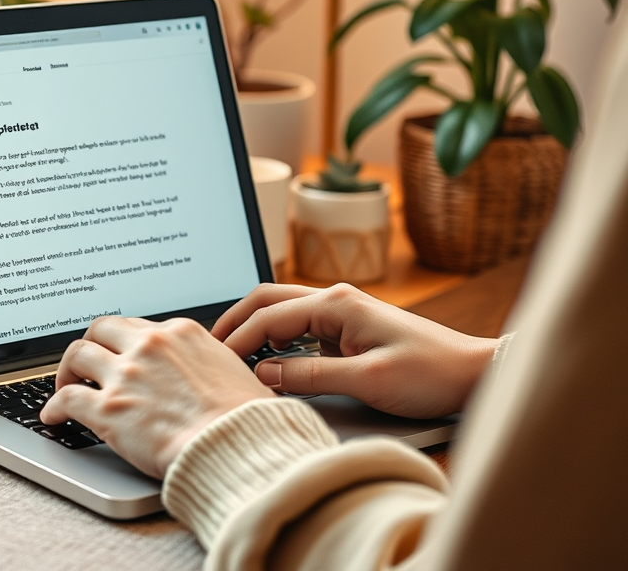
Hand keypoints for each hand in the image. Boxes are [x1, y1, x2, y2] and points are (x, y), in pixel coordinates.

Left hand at [40, 316, 274, 478]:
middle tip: (87, 363)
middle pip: (102, 328)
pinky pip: (66, 398)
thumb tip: (206, 372)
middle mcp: (149, 346)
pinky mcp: (108, 409)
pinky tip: (54, 417)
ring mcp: (126, 375)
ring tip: (65, 385)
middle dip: (92, 344)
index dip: (125, 341)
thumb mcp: (233, 369)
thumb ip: (208, 362)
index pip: (139, 326)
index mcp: (181, 333)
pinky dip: (54, 407)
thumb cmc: (246, 418)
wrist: (237, 445)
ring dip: (67, 370)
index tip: (120, 353)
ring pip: (78, 354)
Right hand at [213, 283, 498, 418]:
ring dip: (254, 328)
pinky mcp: (348, 328)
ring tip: (230, 355)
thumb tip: (262, 374)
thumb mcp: (365, 380)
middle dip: (235, 321)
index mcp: (334, 303)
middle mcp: (334, 299)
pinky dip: (275, 339)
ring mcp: (341, 312)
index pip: (267, 317)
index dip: (236, 340)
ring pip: (282, 310)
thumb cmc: (428, 373)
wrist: (472, 372)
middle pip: (267, 300)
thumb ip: (309, 374)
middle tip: (209, 348)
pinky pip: (300, 327)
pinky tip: (267, 361)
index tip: (214, 364)